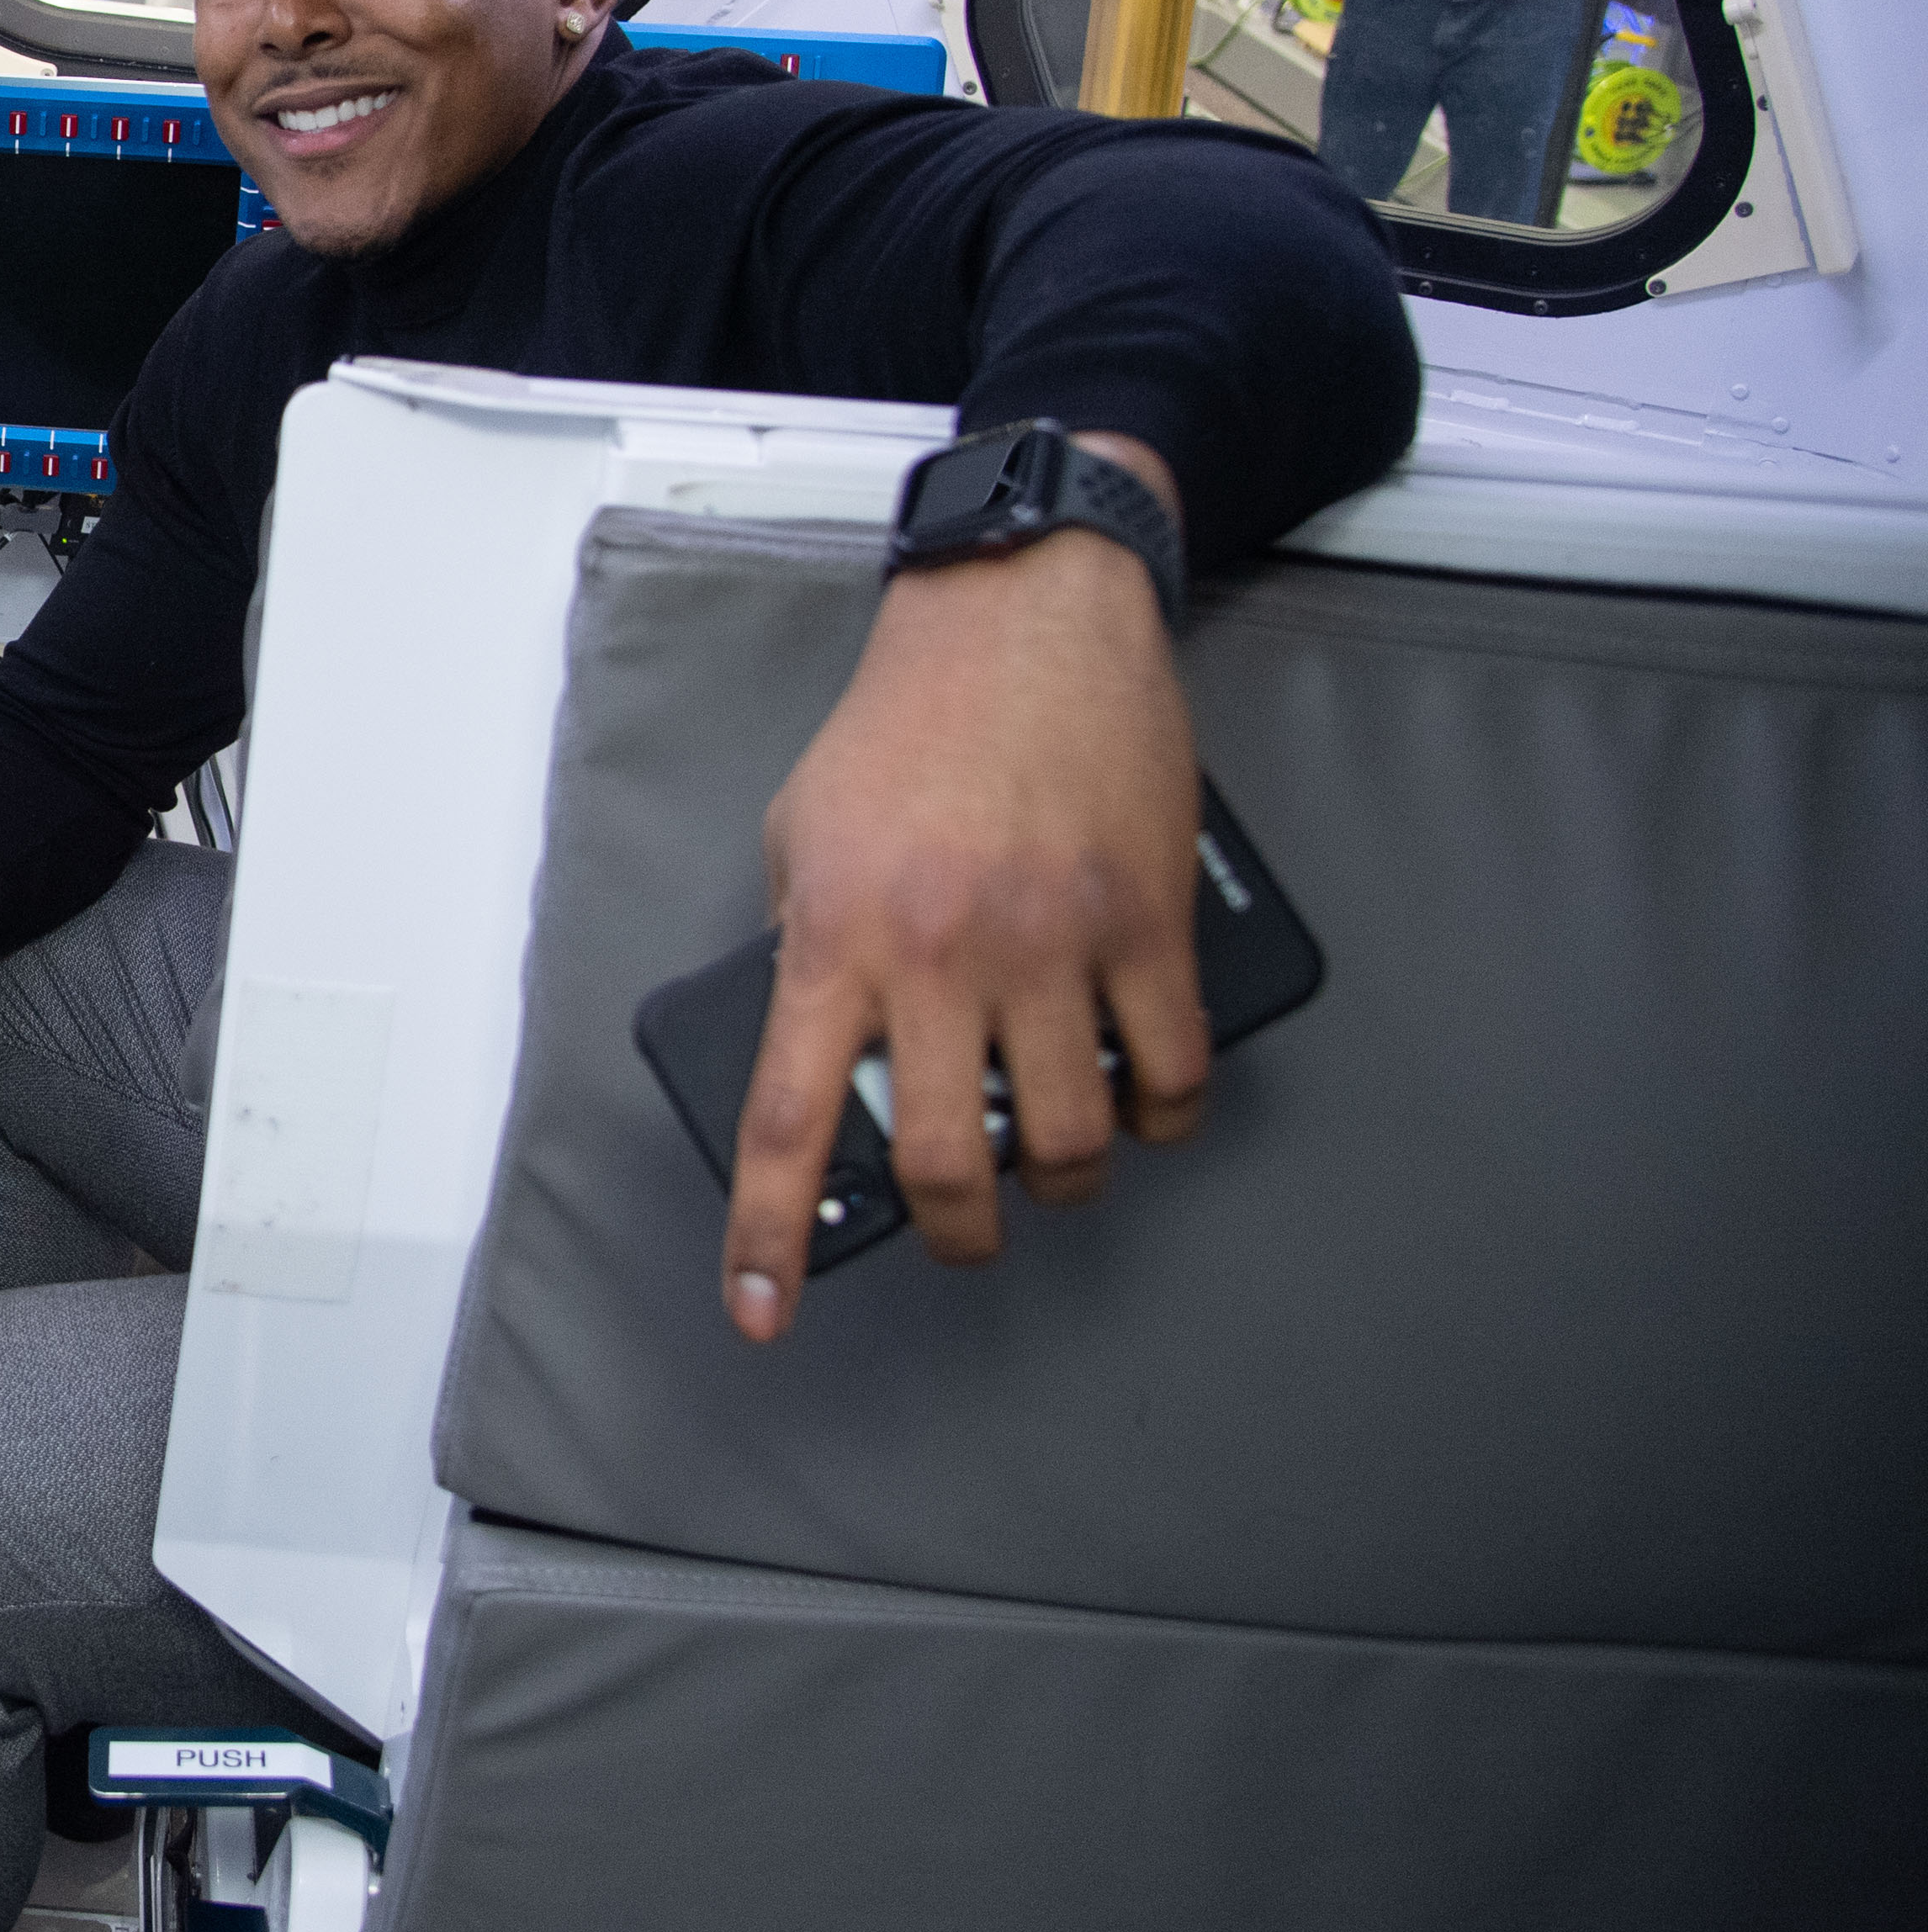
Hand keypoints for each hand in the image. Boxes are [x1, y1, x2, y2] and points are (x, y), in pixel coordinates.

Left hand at [721, 439, 1208, 1344]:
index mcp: (836, 936)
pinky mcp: (1147, 923)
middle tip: (962, 1231)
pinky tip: (1140, 1104)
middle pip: (943, 1160)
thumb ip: (810, 944)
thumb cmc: (907, 721)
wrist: (1025, 616)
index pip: (787, 1121)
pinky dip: (1160, 1116)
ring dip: (1060, 1184)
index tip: (762, 1315)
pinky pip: (1170, 1072)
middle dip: (953, 1231)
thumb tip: (831, 1048)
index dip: (770, 1238)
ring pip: (1067, 1138)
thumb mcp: (804, 831)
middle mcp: (939, 953)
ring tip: (1051, 1166)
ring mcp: (1050, 943)